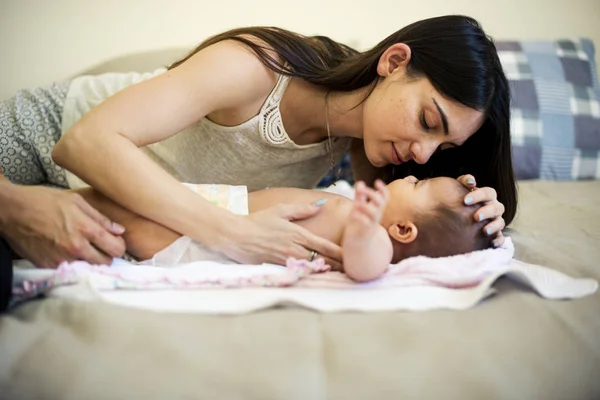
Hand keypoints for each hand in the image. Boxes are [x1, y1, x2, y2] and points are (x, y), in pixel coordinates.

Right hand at [0, 184, 126, 267]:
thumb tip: (119, 230)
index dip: (119, 245)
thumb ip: (100, 218)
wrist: (12, 210)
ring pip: (89, 269)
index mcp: (86, 229)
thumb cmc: (44, 201)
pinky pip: (69, 270)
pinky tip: (67, 253)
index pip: (116, 248)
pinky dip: (73, 264)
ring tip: (83, 249)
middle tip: (99, 246)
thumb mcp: (76, 201)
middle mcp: (76, 248)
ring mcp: (62, 259)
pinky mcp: (48, 265)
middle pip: (106, 262)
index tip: (114, 241)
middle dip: (106, 255)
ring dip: (90, 261)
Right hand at [215, 202, 342, 269]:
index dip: (340, 252)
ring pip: (312, 268)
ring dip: (326, 272)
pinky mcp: (278, 266)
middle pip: (322, 260)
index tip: (351, 255)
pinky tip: (317, 278)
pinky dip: (310, 275)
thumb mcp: (280, 210)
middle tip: (352, 269)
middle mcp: (294, 248)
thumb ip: (301, 210)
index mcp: (298, 234)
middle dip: (337, 265)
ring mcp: (287, 259)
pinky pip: (298, 272)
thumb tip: (319, 206)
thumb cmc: (257, 221)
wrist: (236, 235)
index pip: (325, 246)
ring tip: (340, 275)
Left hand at [344, 180, 388, 242]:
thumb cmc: (359, 223)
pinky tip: (354, 214)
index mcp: (376, 208)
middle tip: (362, 190)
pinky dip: (360, 218)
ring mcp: (372, 223)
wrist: (358, 243)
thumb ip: (359, 196)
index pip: (384, 197)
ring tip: (357, 203)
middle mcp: (376, 215)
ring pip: (374, 213)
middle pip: (380, 203)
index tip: (377, 181)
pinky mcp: (365, 231)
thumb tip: (360, 182)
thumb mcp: (359, 208)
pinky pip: (366, 224)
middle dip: (372, 194)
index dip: (383, 189)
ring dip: (366, 206)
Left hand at [457, 174, 505, 246]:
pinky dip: (499, 240)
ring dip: (494, 226)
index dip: (478, 196)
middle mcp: (494, 208)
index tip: (465, 201)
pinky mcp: (495, 234)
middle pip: (497, 208)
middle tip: (475, 217)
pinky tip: (492, 244)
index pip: (488, 193)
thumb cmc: (461, 200)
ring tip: (484, 231)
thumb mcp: (460, 188)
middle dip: (487, 212)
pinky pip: (501, 238)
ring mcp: (496, 221)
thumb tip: (471, 181)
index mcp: (488, 196)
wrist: (459, 215)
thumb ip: (464, 181)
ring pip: (501, 222)